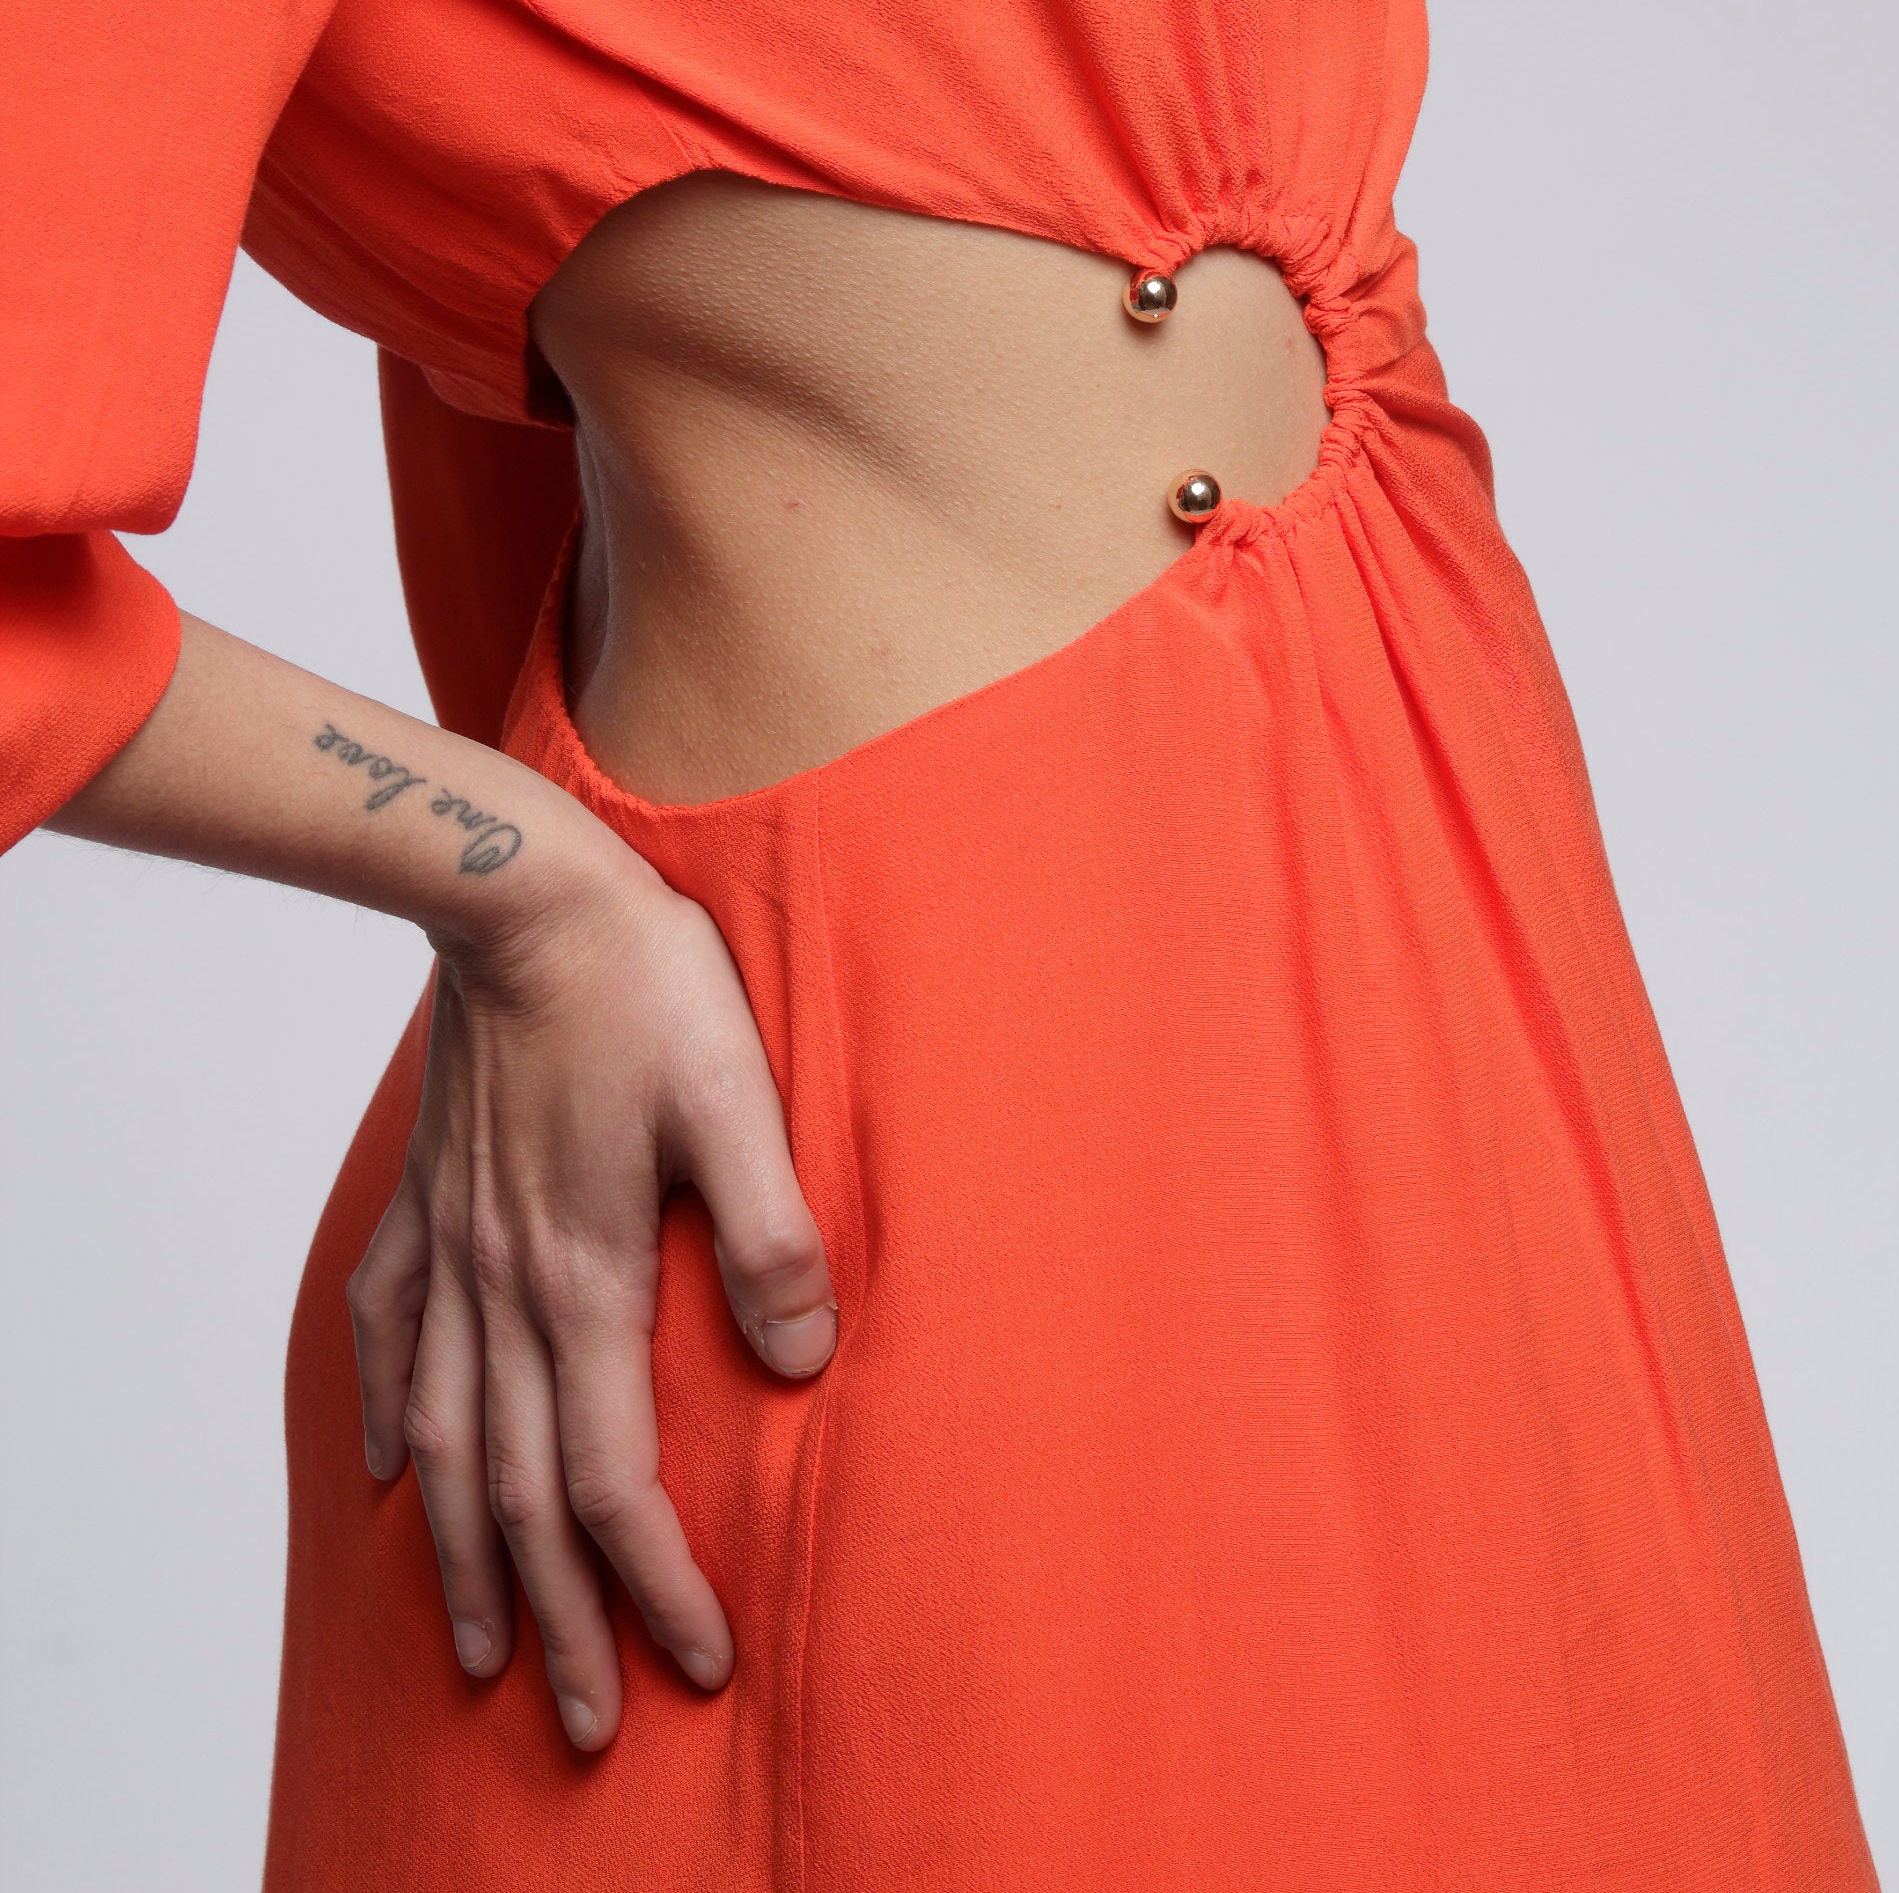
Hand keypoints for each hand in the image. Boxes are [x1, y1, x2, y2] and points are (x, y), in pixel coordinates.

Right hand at [345, 860, 836, 1750]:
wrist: (522, 888)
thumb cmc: (643, 982)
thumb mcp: (739, 1096)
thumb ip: (772, 1232)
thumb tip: (800, 1359)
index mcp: (587, 1275)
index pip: (610, 1478)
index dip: (653, 1581)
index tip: (696, 1660)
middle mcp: (506, 1286)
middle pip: (517, 1495)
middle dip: (558, 1621)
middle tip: (589, 1721)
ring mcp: (455, 1246)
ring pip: (445, 1444)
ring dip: (463, 1558)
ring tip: (477, 1648)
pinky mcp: (430, 1199)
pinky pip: (387, 1331)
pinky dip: (389, 1417)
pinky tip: (391, 1473)